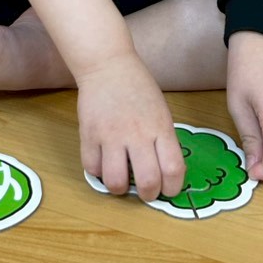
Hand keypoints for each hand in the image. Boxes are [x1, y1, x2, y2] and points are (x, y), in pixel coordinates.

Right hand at [75, 51, 185, 201]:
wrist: (108, 66)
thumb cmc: (139, 88)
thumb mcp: (161, 112)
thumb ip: (163, 140)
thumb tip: (164, 172)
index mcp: (160, 127)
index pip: (173, 169)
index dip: (173, 188)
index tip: (169, 190)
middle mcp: (137, 134)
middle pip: (148, 181)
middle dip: (149, 195)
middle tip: (146, 192)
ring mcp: (111, 135)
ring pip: (116, 181)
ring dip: (121, 188)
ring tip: (122, 180)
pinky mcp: (89, 135)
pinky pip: (92, 169)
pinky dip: (99, 173)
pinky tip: (104, 163)